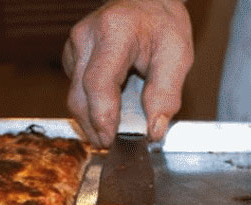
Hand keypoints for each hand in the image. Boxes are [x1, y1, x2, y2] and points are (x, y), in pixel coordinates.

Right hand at [63, 0, 192, 146]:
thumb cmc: (162, 24)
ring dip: (92, 120)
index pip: (98, 83)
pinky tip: (110, 107)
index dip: (102, 117)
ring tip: (115, 129)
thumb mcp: (178, 55)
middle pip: (79, 97)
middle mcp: (86, 37)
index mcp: (115, 32)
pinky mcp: (72, 56)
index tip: (112, 139)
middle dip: (95, 127)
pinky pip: (76, 91)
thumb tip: (153, 130)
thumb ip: (166, 94)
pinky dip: (91, 106)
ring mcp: (75, 46)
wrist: (146, 1)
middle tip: (115, 144)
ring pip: (74, 97)